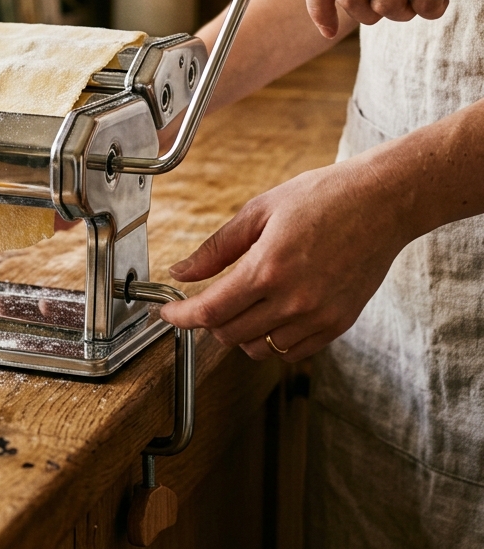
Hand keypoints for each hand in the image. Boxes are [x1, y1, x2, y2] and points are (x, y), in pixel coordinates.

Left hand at [159, 158, 414, 361]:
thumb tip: (181, 271)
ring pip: (260, 348)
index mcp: (268, 268)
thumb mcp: (258, 211)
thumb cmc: (322, 198)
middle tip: (205, 299)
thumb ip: (216, 248)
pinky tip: (271, 313)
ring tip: (242, 304)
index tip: (166, 312)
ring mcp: (319, 316)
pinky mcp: (339, 324)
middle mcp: (293, 300)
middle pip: (230, 334)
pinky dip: (272, 339)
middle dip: (208, 320)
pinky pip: (292, 351)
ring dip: (240, 332)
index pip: (210, 311)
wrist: (382, 203)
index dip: (180, 316)